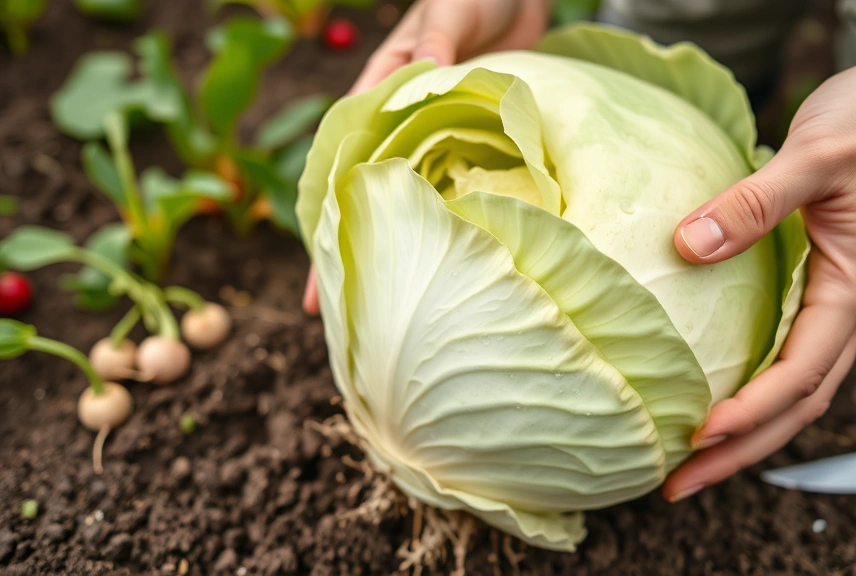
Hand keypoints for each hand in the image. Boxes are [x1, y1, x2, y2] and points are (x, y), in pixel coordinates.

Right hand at [303, 0, 550, 313]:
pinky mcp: (478, 145)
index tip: (317, 275)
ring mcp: (440, 143)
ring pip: (414, 206)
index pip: (343, 169)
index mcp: (380, 99)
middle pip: (371, 201)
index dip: (327, 225)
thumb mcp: (448, 13)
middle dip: (354, 258)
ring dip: (403, 251)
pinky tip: (459, 266)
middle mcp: (403, 130)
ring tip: (391, 308)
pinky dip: (457, 224)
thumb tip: (422, 70)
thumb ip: (433, 42)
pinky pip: (461, 191)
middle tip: (343, 319)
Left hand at [663, 0, 855, 501]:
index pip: (801, 373)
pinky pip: (795, 356)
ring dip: (749, 431)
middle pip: (799, 404)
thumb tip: (686, 247)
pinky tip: (719, 397)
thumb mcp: (811, 155)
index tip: (696, 438)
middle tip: (678, 485)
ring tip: (691, 462)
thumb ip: (749, 204)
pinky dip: (758, 390)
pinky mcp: (830, 286)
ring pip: (799, 388)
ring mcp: (845, 302)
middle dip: (742, 451)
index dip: (749, 412)